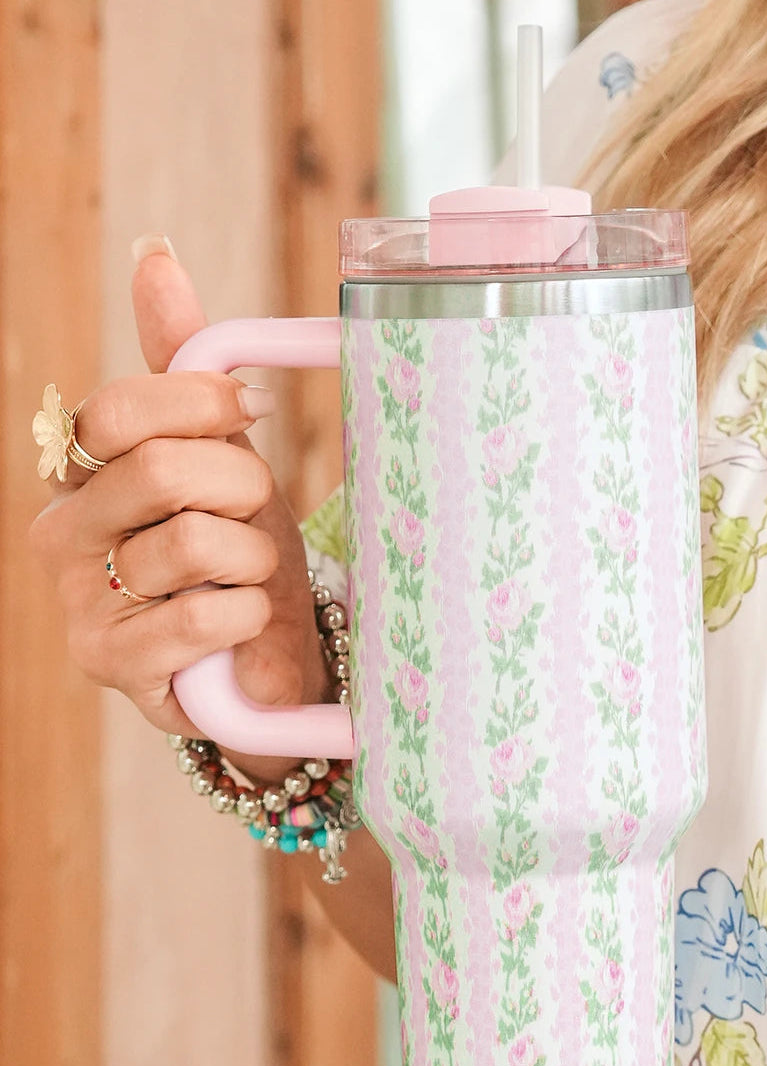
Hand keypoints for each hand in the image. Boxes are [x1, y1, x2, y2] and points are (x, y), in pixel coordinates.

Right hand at [29, 237, 330, 775]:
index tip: (252, 414)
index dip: (202, 405)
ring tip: (250, 578)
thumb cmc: (237, 551)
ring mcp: (80, 604)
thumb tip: (153, 254)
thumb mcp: (221, 454)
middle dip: (242, 488)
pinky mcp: (112, 666)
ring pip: (192, 544)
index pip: (121, 411)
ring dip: (253, 560)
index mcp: (81, 471)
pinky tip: (242, 622)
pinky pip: (200, 619)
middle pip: (162, 471)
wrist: (256, 659)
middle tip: (258, 513)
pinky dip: (246, 615)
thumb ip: (183, 365)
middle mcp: (63, 533)